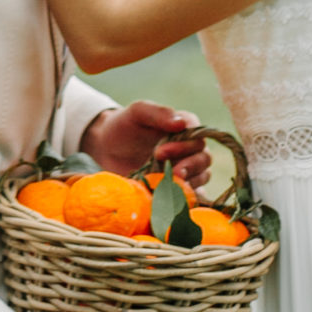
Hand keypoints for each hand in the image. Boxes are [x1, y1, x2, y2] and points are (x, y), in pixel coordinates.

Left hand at [81, 103, 211, 193]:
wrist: (107, 148)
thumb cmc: (125, 125)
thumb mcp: (137, 112)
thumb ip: (158, 113)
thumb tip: (182, 124)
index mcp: (184, 127)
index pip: (197, 136)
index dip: (183, 145)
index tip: (160, 152)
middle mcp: (189, 148)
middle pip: (204, 158)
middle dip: (189, 165)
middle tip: (169, 171)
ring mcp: (185, 169)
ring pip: (202, 177)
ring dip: (187, 181)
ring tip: (166, 184)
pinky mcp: (179, 187)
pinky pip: (192, 195)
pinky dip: (184, 197)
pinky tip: (169, 198)